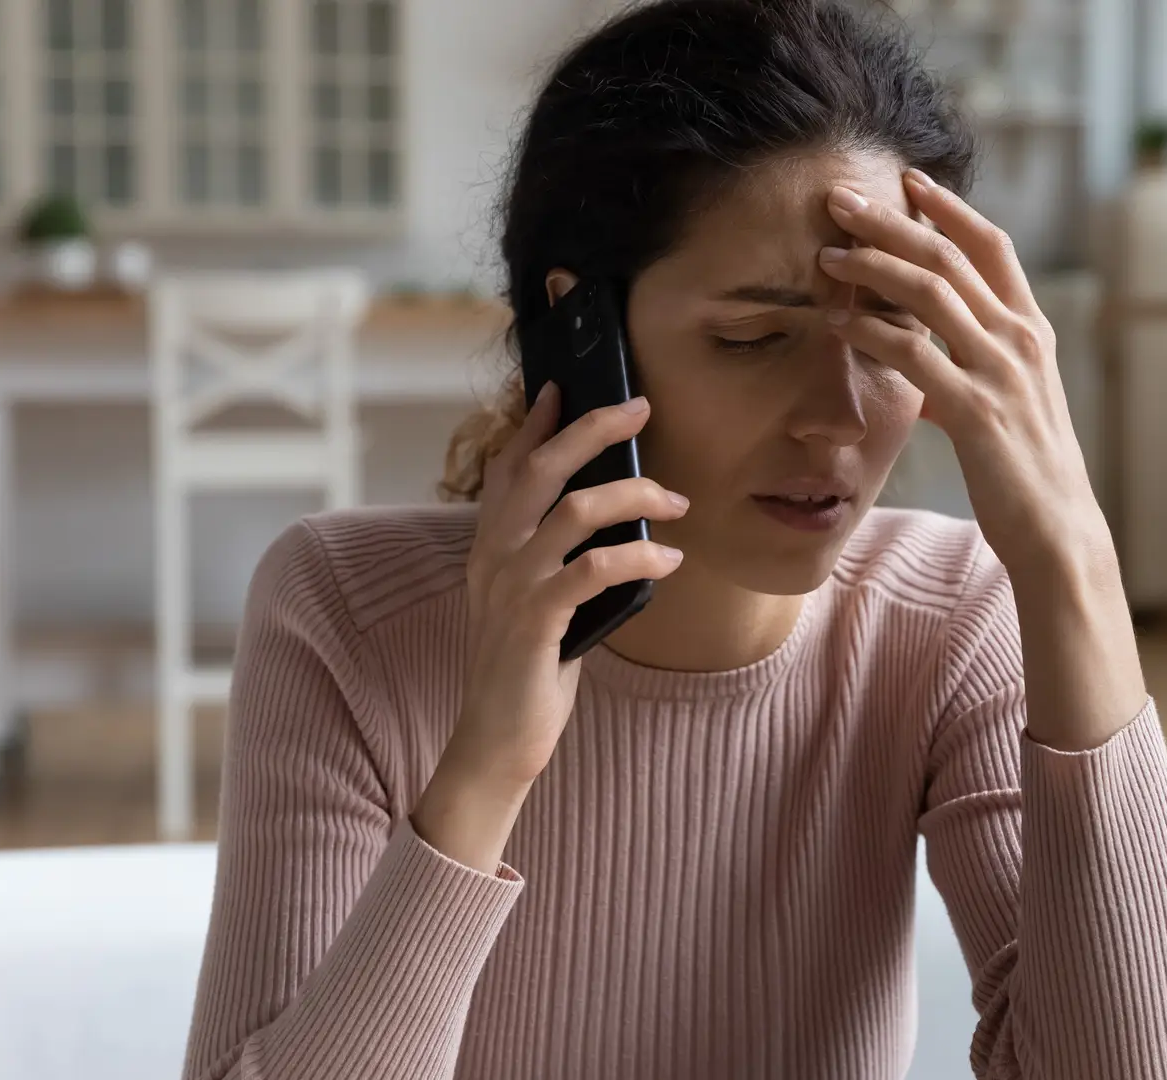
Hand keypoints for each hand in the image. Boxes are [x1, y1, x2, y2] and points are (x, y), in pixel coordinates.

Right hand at [414, 385, 688, 868]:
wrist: (498, 741)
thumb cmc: (528, 673)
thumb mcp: (539, 603)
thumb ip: (559, 561)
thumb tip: (616, 523)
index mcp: (489, 548)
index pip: (506, 468)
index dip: (534, 424)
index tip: (562, 386)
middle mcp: (493, 557)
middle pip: (539, 469)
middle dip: (591, 430)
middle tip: (640, 408)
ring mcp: (511, 587)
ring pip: (571, 511)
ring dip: (632, 496)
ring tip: (677, 501)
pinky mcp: (536, 622)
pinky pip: (591, 570)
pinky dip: (637, 557)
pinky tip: (669, 559)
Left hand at [819, 171, 1114, 584]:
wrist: (1059, 529)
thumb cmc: (1027, 474)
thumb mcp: (1008, 409)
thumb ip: (969, 378)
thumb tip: (926, 377)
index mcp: (1032, 330)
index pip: (991, 246)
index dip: (949, 208)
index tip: (908, 181)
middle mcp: (1021, 338)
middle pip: (950, 255)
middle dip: (891, 221)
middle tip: (842, 199)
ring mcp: (1001, 371)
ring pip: (930, 291)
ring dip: (873, 266)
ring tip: (828, 256)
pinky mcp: (976, 409)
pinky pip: (914, 354)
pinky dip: (870, 332)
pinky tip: (837, 325)